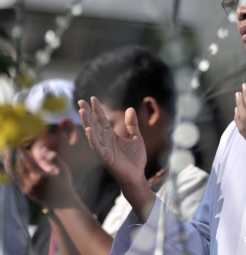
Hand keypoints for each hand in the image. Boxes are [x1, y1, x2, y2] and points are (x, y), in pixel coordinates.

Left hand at [16, 147, 74, 208]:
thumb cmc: (64, 184)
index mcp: (40, 175)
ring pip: (18, 174)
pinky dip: (18, 173)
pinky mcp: (27, 192)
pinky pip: (19, 181)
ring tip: (18, 159)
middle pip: (21, 167)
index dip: (23, 154)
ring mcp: (28, 188)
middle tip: (18, 152)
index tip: (20, 147)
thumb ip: (53, 158)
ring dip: (17, 166)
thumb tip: (43, 149)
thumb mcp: (63, 169)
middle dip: (19, 159)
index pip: (27, 161)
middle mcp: (31, 182)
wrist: (62, 202)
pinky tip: (19, 169)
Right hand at [79, 97, 154, 221]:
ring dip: (87, 122)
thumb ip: (132, 124)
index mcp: (111, 136)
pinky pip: (97, 147)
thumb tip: (130, 108)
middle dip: (87, 113)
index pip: (102, 120)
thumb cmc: (136, 159)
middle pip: (94, 124)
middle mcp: (105, 141)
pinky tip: (89, 129)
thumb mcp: (136, 137)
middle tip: (80, 101)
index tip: (92, 98)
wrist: (137, 175)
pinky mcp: (105, 158)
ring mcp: (104, 149)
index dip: (97, 109)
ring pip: (93, 134)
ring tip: (82, 111)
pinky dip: (92, 138)